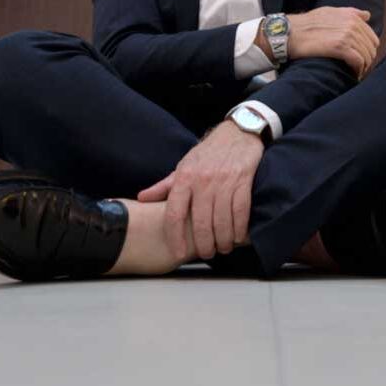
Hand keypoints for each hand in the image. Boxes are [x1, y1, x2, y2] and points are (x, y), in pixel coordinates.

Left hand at [136, 121, 264, 260]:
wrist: (237, 132)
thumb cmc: (208, 152)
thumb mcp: (184, 166)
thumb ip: (164, 186)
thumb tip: (142, 198)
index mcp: (184, 177)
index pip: (174, 213)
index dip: (175, 237)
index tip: (178, 253)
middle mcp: (203, 180)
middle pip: (200, 222)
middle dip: (204, 244)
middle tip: (207, 253)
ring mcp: (224, 181)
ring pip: (221, 220)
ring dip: (223, 240)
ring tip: (222, 247)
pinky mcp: (243, 180)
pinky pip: (240, 211)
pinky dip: (239, 228)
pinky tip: (237, 236)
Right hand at [285, 5, 378, 79]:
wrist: (289, 33)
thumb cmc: (306, 24)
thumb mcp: (329, 12)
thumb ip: (350, 13)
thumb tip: (367, 15)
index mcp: (351, 16)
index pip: (372, 37)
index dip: (367, 50)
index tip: (360, 58)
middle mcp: (352, 24)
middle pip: (371, 48)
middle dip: (366, 59)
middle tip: (357, 68)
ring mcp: (347, 35)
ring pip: (367, 56)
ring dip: (363, 67)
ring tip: (354, 73)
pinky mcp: (340, 47)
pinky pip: (358, 62)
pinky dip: (357, 71)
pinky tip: (351, 75)